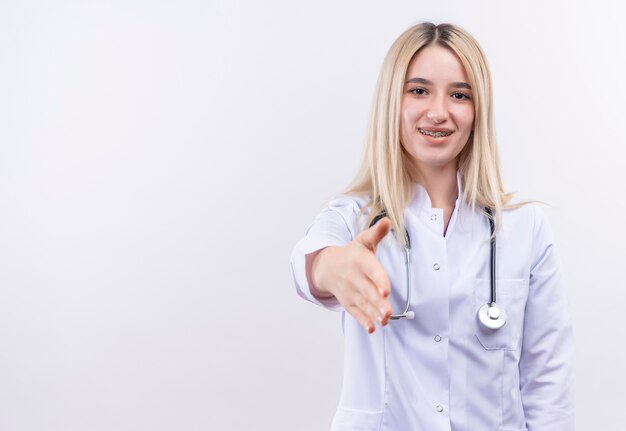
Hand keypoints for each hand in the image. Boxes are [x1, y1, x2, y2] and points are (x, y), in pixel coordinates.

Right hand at [310, 217, 392, 333]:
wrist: (327, 266)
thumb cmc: (352, 253)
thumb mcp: (363, 241)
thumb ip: (376, 233)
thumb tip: (387, 220)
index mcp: (359, 261)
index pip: (370, 270)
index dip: (378, 280)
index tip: (386, 289)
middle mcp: (354, 277)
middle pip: (367, 291)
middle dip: (377, 302)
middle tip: (388, 312)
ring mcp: (350, 291)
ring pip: (363, 304)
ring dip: (373, 313)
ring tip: (385, 320)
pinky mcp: (348, 303)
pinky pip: (355, 313)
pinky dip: (363, 321)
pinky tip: (372, 328)